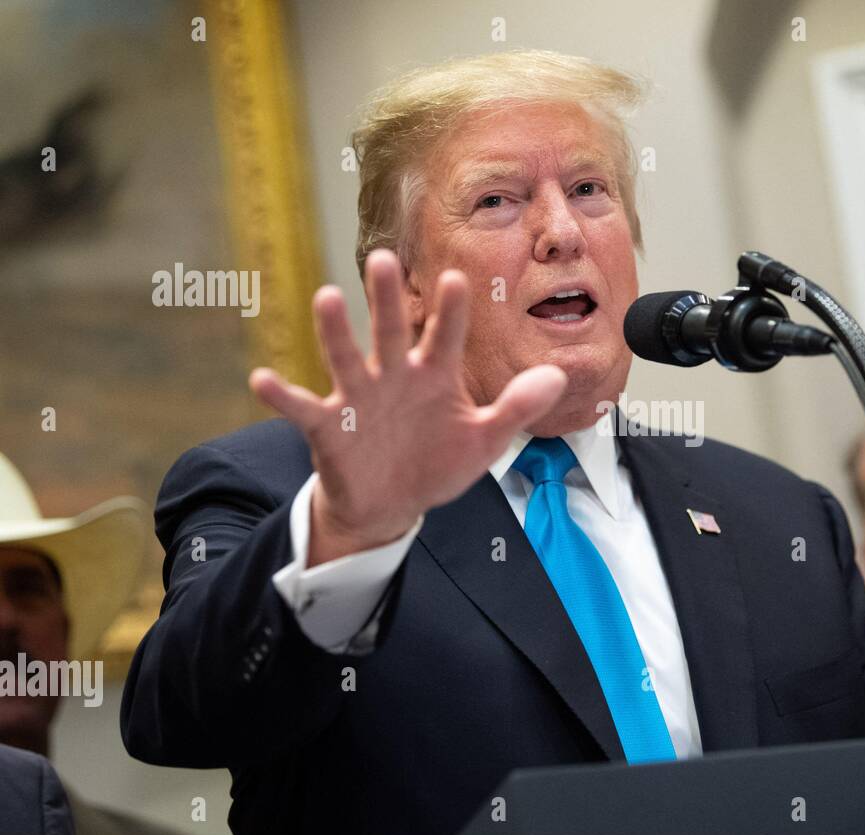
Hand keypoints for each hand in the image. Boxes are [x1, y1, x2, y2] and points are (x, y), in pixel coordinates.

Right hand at [250, 250, 566, 565]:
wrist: (393, 504)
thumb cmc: (438, 462)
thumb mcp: (484, 440)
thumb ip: (517, 407)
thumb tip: (559, 376)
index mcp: (435, 375)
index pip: (445, 336)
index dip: (451, 312)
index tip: (458, 279)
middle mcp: (394, 376)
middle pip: (391, 331)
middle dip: (387, 299)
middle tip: (381, 258)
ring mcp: (359, 397)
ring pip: (346, 357)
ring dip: (335, 331)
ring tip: (327, 296)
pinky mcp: (327, 426)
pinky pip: (301, 408)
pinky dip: (282, 395)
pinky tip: (263, 380)